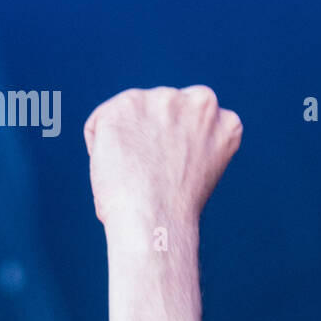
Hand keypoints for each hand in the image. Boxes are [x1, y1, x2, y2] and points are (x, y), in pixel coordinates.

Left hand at [84, 86, 241, 232]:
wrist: (154, 221)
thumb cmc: (169, 216)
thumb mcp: (198, 174)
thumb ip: (188, 148)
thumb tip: (159, 148)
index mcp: (224, 122)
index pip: (188, 122)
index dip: (168, 149)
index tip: (163, 173)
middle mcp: (201, 101)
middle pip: (159, 114)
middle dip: (146, 138)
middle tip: (143, 176)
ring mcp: (164, 99)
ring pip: (129, 116)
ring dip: (123, 142)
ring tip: (130, 175)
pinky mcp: (127, 104)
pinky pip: (98, 125)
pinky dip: (97, 148)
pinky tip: (111, 169)